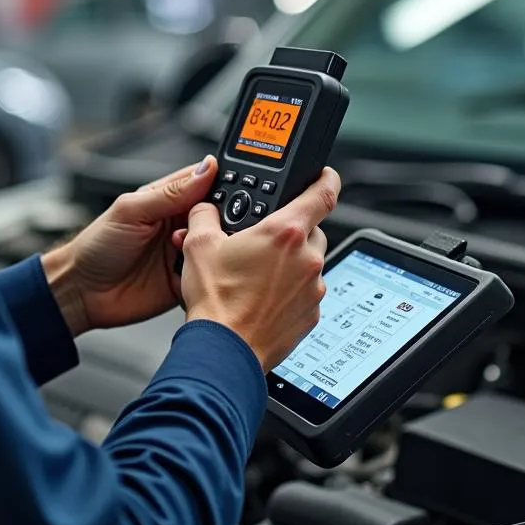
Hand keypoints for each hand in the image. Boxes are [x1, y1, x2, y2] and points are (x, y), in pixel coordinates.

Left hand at [41, 157, 218, 335]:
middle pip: (217, 215)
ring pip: (216, 244)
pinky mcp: (186, 280)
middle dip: (220, 218)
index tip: (234, 188)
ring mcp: (184, 253)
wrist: (82, 293)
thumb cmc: (97, 246)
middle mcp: (179, 224)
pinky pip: (209, 274)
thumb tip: (206, 168)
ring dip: (214, 246)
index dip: (221, 183)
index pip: (205, 183)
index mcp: (168, 200)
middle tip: (212, 224)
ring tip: (192, 249)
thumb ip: (171, 192)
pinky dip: (210, 272)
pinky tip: (199, 271)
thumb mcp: (132, 210)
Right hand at [177, 168, 340, 371]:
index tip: (325, 174)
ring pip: (309, 262)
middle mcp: (307, 258)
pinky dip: (290, 290)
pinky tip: (263, 296)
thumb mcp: (198, 246)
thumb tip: (204, 208)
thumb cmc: (216, 302)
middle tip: (265, 239)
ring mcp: (313, 288)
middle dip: (291, 230)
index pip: (323, 193)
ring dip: (290, 262)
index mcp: (284, 233)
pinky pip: (306, 291)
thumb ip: (204, 215)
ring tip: (257, 274)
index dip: (326, 178)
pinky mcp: (311, 313)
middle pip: (312, 229)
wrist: (224, 350)